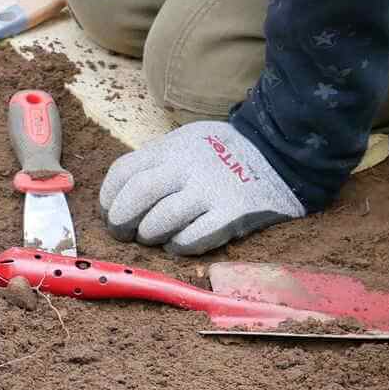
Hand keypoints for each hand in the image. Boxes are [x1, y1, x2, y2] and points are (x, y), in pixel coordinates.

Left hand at [98, 122, 305, 255]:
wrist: (280, 154)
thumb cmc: (223, 152)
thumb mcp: (185, 142)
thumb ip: (155, 162)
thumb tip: (118, 195)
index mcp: (171, 148)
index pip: (123, 172)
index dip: (108, 198)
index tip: (109, 213)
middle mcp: (186, 167)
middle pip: (136, 198)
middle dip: (120, 222)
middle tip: (124, 233)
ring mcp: (209, 191)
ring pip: (159, 223)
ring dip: (149, 236)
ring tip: (155, 237)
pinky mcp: (231, 214)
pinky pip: (191, 240)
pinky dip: (177, 247)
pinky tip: (179, 243)